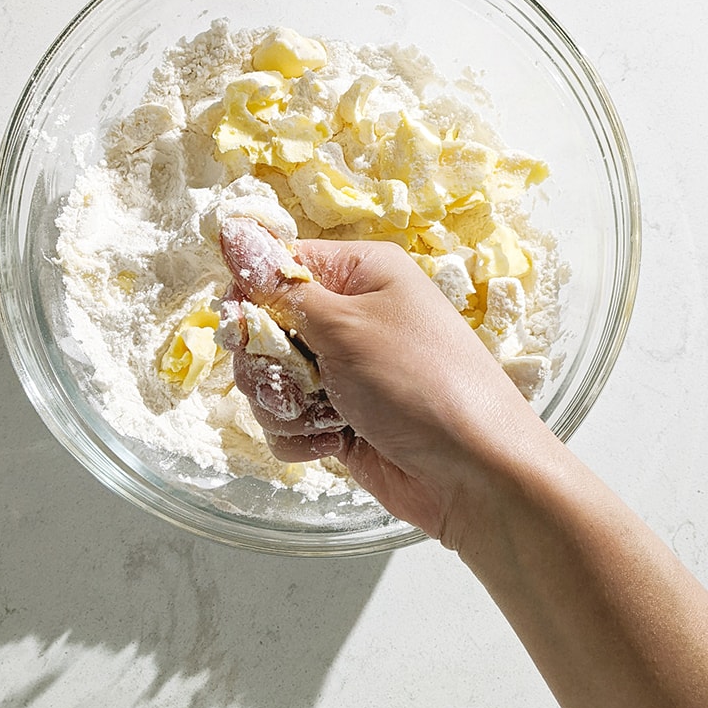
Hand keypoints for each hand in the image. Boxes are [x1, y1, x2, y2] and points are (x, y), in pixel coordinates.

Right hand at [217, 217, 546, 544]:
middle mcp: (350, 316)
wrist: (477, 477)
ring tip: (326, 417)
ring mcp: (343, 370)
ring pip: (268, 378)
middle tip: (297, 381)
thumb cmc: (423, 385)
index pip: (276, 266)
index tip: (247, 328)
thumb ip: (277, 287)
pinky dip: (301, 434)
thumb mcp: (346, 326)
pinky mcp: (338, 417)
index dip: (251, 297)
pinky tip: (334, 441)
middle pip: (263, 327)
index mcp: (360, 273)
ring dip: (283, 403)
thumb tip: (230, 231)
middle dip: (266, 363)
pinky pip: (286, 420)